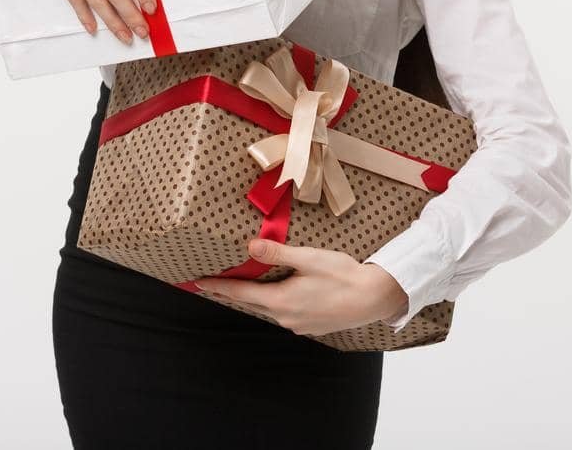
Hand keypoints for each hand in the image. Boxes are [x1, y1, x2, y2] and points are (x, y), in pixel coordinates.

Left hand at [192, 239, 409, 335]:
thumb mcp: (308, 258)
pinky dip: (275, 301)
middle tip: (213, 283)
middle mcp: (284, 317)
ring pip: (268, 308)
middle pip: (251, 302)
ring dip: (255, 296)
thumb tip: (250, 246)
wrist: (374, 298)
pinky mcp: (311, 325)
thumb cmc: (343, 275)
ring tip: (243, 284)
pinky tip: (279, 292)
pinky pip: (284, 313)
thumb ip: (278, 254)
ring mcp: (298, 324)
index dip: (217, 286)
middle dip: (232, 291)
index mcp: (280, 300)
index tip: (197, 283)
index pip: (239, 293)